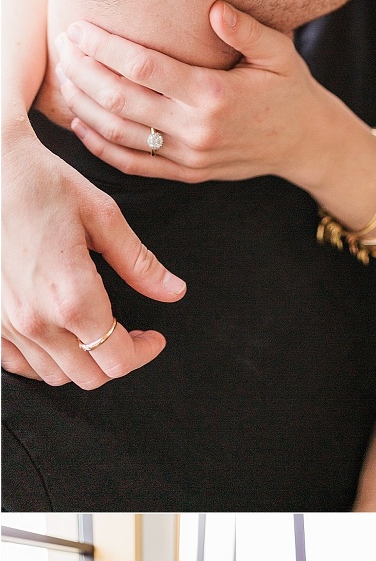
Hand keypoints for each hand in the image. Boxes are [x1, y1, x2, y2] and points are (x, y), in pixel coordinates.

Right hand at [2, 119, 184, 386]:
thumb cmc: (41, 183)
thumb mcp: (102, 217)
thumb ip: (139, 264)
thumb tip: (174, 292)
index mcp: (73, 298)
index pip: (118, 360)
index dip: (145, 353)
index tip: (153, 337)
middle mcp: (37, 320)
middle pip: (90, 376)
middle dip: (117, 360)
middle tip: (129, 333)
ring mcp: (6, 323)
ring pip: (54, 375)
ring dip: (80, 360)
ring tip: (92, 330)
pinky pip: (15, 363)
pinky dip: (40, 359)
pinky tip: (55, 334)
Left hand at [53, 5, 324, 184]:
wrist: (306, 143)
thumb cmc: (290, 88)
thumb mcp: (279, 52)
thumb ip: (246, 29)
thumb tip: (213, 9)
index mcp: (214, 95)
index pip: (143, 68)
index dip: (104, 47)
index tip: (79, 28)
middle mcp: (196, 129)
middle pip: (120, 100)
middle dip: (83, 72)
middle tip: (61, 47)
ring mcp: (189, 156)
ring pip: (119, 133)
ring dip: (84, 105)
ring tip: (63, 77)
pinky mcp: (187, 173)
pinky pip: (134, 164)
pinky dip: (101, 146)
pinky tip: (80, 123)